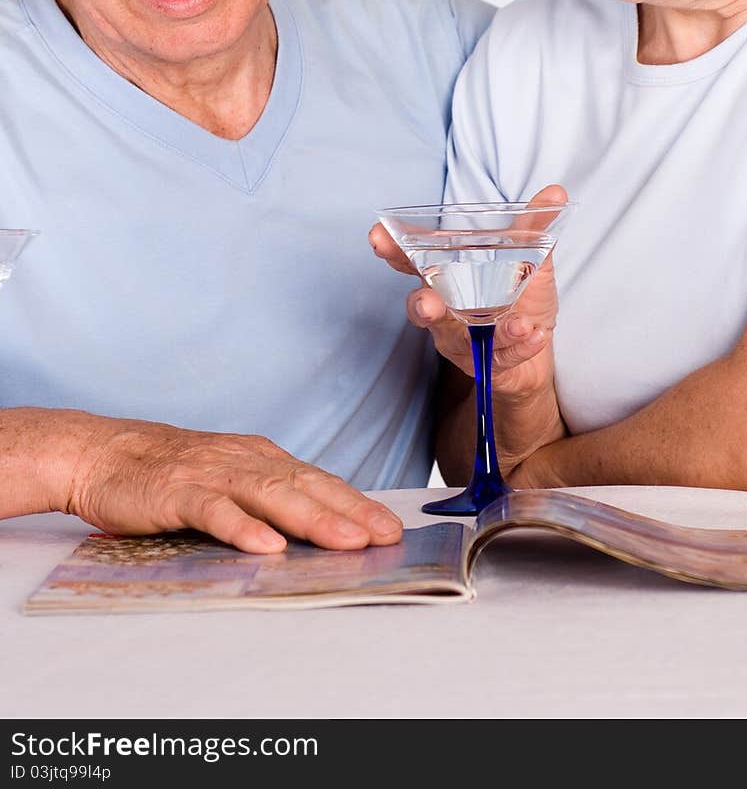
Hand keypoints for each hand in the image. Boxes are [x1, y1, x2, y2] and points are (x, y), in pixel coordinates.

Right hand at [61, 414, 402, 553]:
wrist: (103, 453)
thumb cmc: (168, 471)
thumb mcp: (227, 476)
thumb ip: (265, 495)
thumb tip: (316, 525)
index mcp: (260, 457)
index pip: (318, 480)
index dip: (356, 503)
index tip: (390, 527)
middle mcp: (243, 461)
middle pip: (305, 486)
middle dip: (350, 512)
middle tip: (386, 535)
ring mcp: (211, 475)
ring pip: (270, 495)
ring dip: (312, 518)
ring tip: (347, 542)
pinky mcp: (177, 492)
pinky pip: (214, 511)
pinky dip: (242, 528)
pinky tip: (267, 546)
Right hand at [369, 185, 565, 399]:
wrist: (538, 350)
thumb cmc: (521, 299)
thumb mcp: (531, 260)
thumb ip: (535, 228)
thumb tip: (556, 192)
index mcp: (448, 277)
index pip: (414, 261)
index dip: (394, 250)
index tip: (378, 236)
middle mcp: (446, 309)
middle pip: (422, 308)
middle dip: (422, 305)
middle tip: (427, 302)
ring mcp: (461, 340)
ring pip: (455, 339)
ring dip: (480, 332)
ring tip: (512, 324)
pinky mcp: (484, 363)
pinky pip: (498, 356)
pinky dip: (518, 344)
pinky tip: (534, 333)